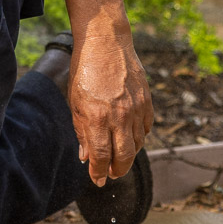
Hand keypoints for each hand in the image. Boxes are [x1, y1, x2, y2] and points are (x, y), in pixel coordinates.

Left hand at [69, 31, 154, 186]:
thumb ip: (82, 131)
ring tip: (119, 158)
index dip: (100, 172)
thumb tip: (86, 157)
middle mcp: (119, 116)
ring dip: (128, 155)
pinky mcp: (147, 102)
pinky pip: (146, 128)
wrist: (106, 43)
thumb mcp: (75, 102)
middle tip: (111, 175)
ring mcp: (136, 109)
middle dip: (117, 170)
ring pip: (137, 144)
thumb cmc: (85, 71)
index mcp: (96, 118)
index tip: (98, 180)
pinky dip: (138, 138)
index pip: (101, 156)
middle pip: (123, 157)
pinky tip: (130, 138)